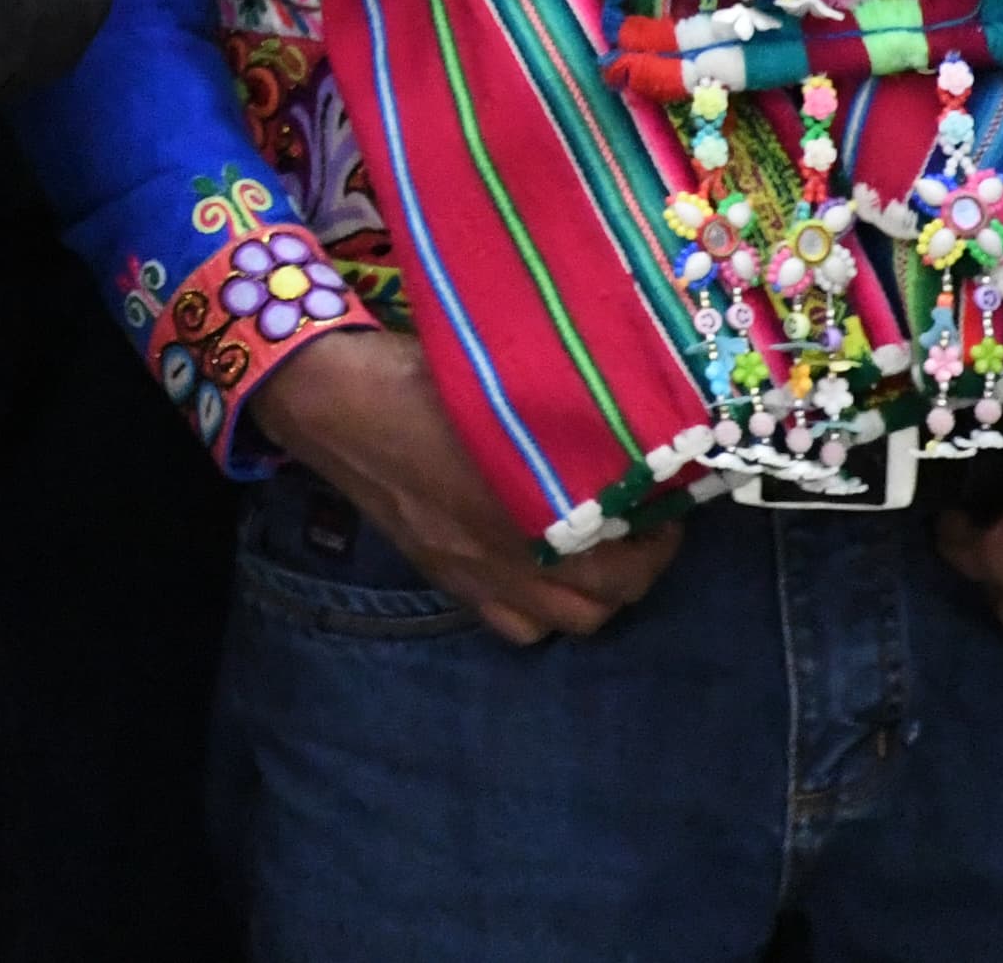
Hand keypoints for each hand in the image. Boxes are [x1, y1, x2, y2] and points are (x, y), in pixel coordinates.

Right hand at [252, 328, 678, 645]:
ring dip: (600, 595)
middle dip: (642, 566)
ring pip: (569, 620)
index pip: (629, 551)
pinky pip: (516, 626)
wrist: (332, 400)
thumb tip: (631, 427)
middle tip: (647, 524)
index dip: (663, 530)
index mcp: (533, 504)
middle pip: (609, 596)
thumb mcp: (508, 385)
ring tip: (604, 553)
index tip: (670, 497)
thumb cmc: (420, 376)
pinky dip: (544, 612)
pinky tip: (543, 571)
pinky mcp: (446, 577)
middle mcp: (511, 554)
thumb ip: (569, 420)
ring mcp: (476, 573)